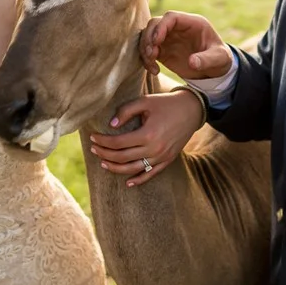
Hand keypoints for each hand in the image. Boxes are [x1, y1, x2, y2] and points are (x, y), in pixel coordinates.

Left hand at [87, 89, 207, 187]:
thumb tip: (111, 125)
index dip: (102, 141)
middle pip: (121, 157)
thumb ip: (126, 111)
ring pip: (132, 169)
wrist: (192, 109)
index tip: (93, 137)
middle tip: (93, 149)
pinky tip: (127, 183)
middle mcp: (154, 149)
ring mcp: (162, 157)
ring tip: (103, 163)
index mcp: (147, 134)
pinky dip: (138, 180)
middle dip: (104, 153)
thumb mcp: (145, 101)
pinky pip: (151, 174)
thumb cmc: (166, 104)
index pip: (117, 143)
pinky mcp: (168, 160)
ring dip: (115, 168)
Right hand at [141, 10, 232, 84]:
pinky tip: (155, 71)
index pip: (171, 17)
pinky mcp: (163, 50)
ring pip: (147, 36)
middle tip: (152, 54)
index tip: (157, 42)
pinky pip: (148, 51)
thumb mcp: (219, 59)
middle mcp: (178, 28)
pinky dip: (146, 60)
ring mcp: (169, 38)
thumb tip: (192, 62)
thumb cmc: (219, 59)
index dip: (161, 27)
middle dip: (149, 38)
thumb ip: (206, 59)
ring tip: (152, 63)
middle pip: (155, 23)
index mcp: (192, 23)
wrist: (213, 69)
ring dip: (145, 49)